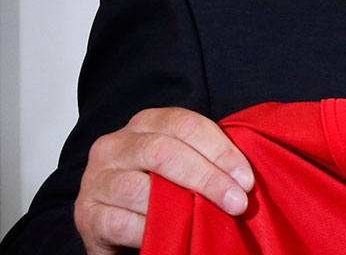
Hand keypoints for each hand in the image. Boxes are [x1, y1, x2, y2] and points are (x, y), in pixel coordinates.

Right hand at [73, 107, 252, 254]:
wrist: (119, 222)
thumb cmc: (160, 189)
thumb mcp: (183, 165)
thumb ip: (207, 159)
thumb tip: (245, 175)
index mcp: (145, 123)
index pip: (186, 124)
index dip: (220, 150)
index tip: (246, 178)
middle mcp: (115, 144)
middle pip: (164, 152)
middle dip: (207, 178)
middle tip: (237, 201)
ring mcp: (96, 178)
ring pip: (139, 188)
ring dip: (180, 207)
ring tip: (205, 221)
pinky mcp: (86, 214)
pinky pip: (120, 221)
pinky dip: (150, 230)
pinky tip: (170, 235)